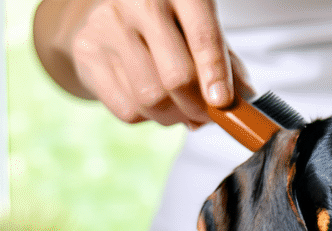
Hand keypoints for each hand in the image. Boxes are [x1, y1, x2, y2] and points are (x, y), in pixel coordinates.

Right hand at [35, 0, 249, 127]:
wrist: (112, 15)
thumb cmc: (168, 25)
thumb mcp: (200, 30)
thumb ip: (224, 63)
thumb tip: (244, 105)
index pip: (203, 37)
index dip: (216, 75)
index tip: (223, 103)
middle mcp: (140, 2)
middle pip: (176, 77)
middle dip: (197, 107)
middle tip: (206, 116)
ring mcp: (109, 25)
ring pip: (151, 98)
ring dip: (173, 118)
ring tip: (180, 110)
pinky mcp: (87, 51)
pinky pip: (126, 109)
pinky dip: (146, 118)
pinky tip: (149, 101)